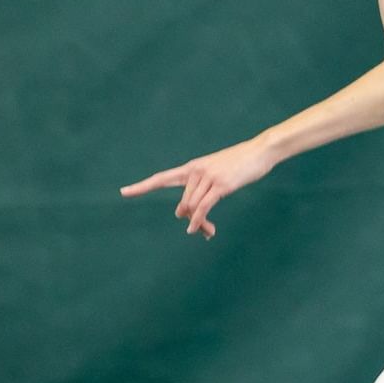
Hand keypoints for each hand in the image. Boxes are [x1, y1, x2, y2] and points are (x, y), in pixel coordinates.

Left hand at [119, 136, 277, 238]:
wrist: (260, 151)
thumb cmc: (240, 163)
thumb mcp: (217, 173)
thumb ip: (202, 190)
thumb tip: (188, 213)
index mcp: (192, 167)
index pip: (161, 178)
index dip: (142, 187)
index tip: (123, 192)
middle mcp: (195, 171)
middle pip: (183, 203)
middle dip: (189, 219)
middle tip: (203, 231)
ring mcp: (208, 177)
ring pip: (192, 207)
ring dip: (198, 224)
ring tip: (209, 232)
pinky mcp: (221, 185)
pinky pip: (203, 207)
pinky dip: (198, 221)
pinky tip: (196, 230)